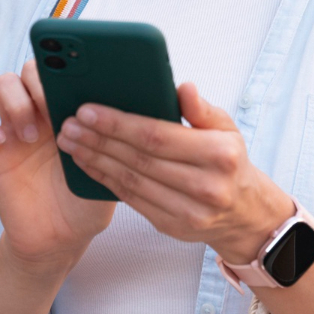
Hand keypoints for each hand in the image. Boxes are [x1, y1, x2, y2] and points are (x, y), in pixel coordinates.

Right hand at [0, 60, 114, 273]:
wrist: (57, 240)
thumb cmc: (87, 203)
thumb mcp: (109, 176)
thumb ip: (112, 147)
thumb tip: (118, 115)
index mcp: (73, 111)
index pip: (66, 70)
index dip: (67, 66)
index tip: (76, 80)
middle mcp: (44, 113)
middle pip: (32, 68)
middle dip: (40, 80)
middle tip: (52, 109)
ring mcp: (14, 128)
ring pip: (4, 84)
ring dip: (16, 102)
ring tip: (30, 136)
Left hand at [54, 83, 294, 263]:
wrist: (244, 212)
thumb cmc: (228, 161)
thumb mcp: (225, 128)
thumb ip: (200, 109)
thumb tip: (183, 87)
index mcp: (219, 154)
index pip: (157, 135)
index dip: (118, 124)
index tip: (88, 110)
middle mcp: (206, 185)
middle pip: (139, 159)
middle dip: (98, 140)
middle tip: (69, 124)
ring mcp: (189, 211)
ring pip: (130, 181)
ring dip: (94, 160)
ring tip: (70, 141)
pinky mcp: (172, 226)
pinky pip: (131, 200)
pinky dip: (105, 180)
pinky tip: (87, 164)